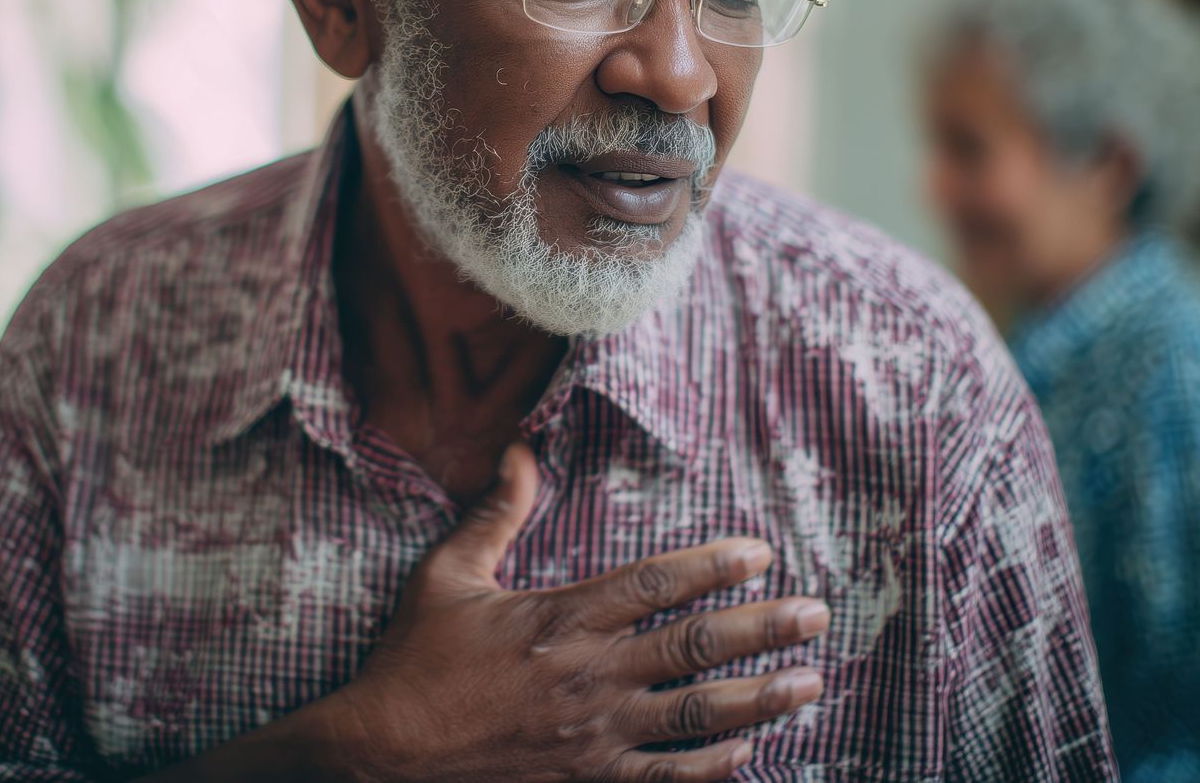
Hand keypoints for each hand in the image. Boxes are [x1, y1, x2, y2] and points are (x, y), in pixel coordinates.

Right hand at [329, 443, 828, 780]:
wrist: (383, 755)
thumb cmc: (413, 664)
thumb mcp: (446, 577)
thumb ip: (495, 514)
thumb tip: (517, 448)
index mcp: (560, 619)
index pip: (656, 585)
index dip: (715, 566)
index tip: (761, 553)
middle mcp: (589, 676)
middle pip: (695, 647)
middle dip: (764, 628)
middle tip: (816, 615)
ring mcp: (593, 736)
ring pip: (697, 714)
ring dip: (761, 698)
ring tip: (809, 683)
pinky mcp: (586, 782)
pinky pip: (665, 778)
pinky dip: (712, 767)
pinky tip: (748, 752)